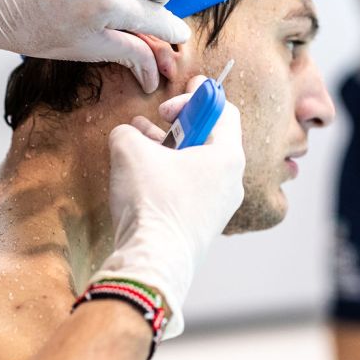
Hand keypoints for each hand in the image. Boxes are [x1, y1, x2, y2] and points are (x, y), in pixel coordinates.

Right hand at [95, 77, 245, 337]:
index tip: (172, 101)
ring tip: (141, 140)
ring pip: (198, 165)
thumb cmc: (151, 202)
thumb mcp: (130, 150)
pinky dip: (170, 174)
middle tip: (161, 118)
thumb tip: (128, 135)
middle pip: (212, 138)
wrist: (152, 262)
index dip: (198, 97)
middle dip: (182, 123)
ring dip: (171, 149)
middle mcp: (231, 181)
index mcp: (228, 156)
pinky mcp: (202, 226)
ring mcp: (219, 207)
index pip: (224, 110)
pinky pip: (191, 188)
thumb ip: (128, 131)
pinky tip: (142, 173)